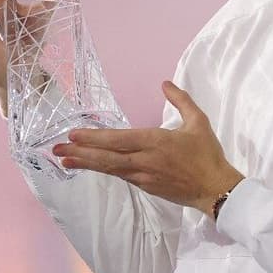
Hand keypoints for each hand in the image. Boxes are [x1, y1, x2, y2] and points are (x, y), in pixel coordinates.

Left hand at [52, 80, 244, 216]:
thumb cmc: (207, 154)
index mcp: (156, 142)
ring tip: (64, 159)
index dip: (94, 138)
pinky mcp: (145, 186)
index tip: (74, 134)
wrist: (215, 189)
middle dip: (80, 152)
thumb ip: (181, 100)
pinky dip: (102, 169)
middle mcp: (144, 161)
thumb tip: (165, 83)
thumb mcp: (198, 122)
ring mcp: (143, 176)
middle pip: (106, 157)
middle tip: (57, 149)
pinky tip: (90, 166)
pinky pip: (119, 175)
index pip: (118, 139)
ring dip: (85, 163)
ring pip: (109, 169)